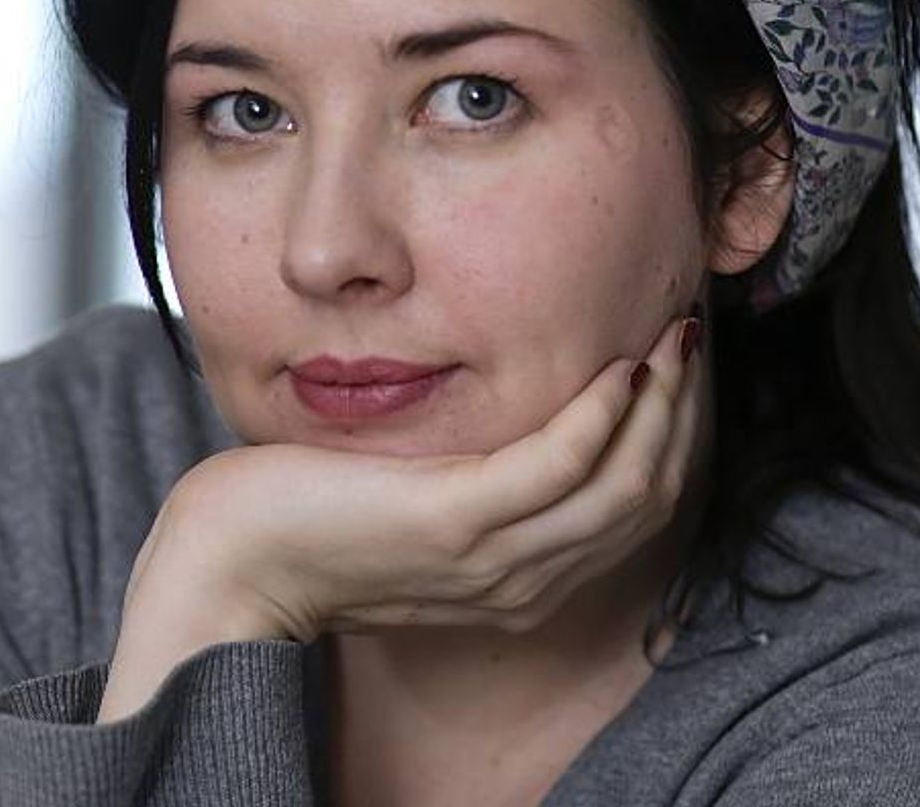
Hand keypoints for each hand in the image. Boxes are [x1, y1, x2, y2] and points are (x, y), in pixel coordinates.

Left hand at [147, 309, 705, 642]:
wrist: (231, 564)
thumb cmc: (312, 519)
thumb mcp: (418, 503)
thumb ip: (480, 481)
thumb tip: (522, 412)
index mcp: (522, 582)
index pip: (636, 512)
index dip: (674, 435)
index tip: (677, 366)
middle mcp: (522, 582)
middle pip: (647, 498)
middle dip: (683, 414)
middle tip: (687, 338)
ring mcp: (491, 559)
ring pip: (623, 485)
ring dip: (660, 406)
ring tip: (667, 338)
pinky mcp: (452, 524)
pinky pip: (557, 468)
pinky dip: (599, 416)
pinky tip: (612, 366)